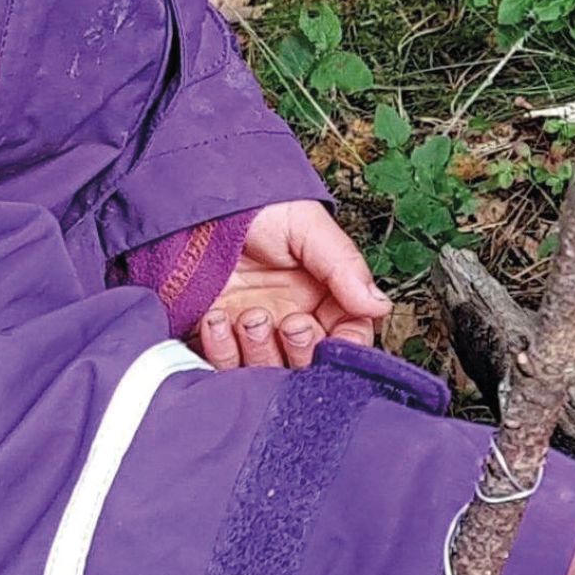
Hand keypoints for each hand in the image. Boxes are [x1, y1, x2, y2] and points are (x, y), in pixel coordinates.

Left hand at [192, 200, 391, 368]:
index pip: (347, 337)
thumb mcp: (307, 226)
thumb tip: (379, 306)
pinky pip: (222, 366)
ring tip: (249, 315)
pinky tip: (218, 318)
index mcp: (321, 295)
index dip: (344, 346)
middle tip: (289, 323)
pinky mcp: (213, 339)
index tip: (333, 338)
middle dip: (301, 349)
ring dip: (259, 349)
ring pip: (267, 371)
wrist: (194, 202)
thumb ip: (344, 267)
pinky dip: (221, 350)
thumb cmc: (253, 206)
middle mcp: (288, 318)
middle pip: (308, 363)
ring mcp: (250, 332)